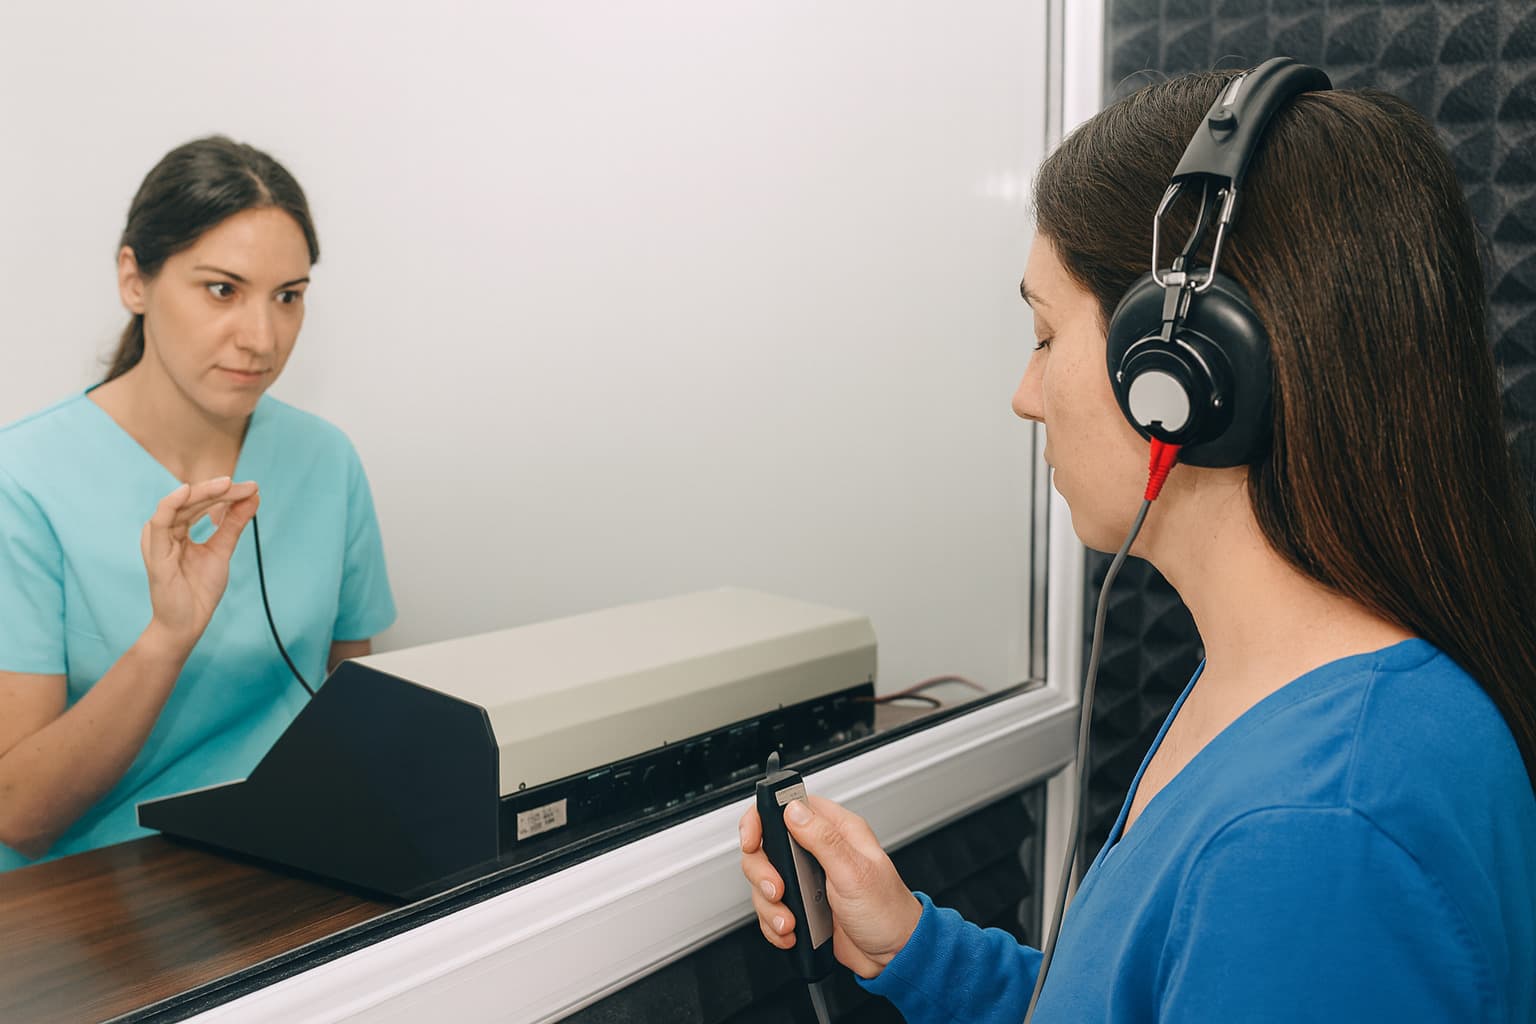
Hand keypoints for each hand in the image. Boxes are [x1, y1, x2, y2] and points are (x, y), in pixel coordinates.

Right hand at [140, 477, 259, 648]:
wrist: (189, 622)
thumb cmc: (199, 589)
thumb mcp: (222, 550)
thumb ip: (233, 523)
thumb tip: (253, 496)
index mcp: (178, 529)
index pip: (202, 503)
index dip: (226, 493)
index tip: (252, 488)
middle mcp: (165, 531)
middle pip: (192, 501)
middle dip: (221, 491)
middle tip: (247, 486)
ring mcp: (158, 541)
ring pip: (179, 507)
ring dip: (204, 493)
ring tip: (227, 484)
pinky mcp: (155, 553)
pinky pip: (160, 523)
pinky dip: (171, 505)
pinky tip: (187, 491)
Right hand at [739, 794, 922, 978]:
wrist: (893, 956)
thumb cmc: (888, 911)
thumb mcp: (855, 872)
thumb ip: (824, 839)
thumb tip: (794, 810)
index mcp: (836, 830)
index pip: (787, 807)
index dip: (761, 819)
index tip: (752, 840)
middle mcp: (818, 851)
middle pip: (766, 847)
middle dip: (763, 873)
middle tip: (777, 891)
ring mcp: (807, 879)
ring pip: (763, 881)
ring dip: (769, 906)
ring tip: (790, 921)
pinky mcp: (802, 904)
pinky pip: (771, 909)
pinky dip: (774, 924)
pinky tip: (792, 931)